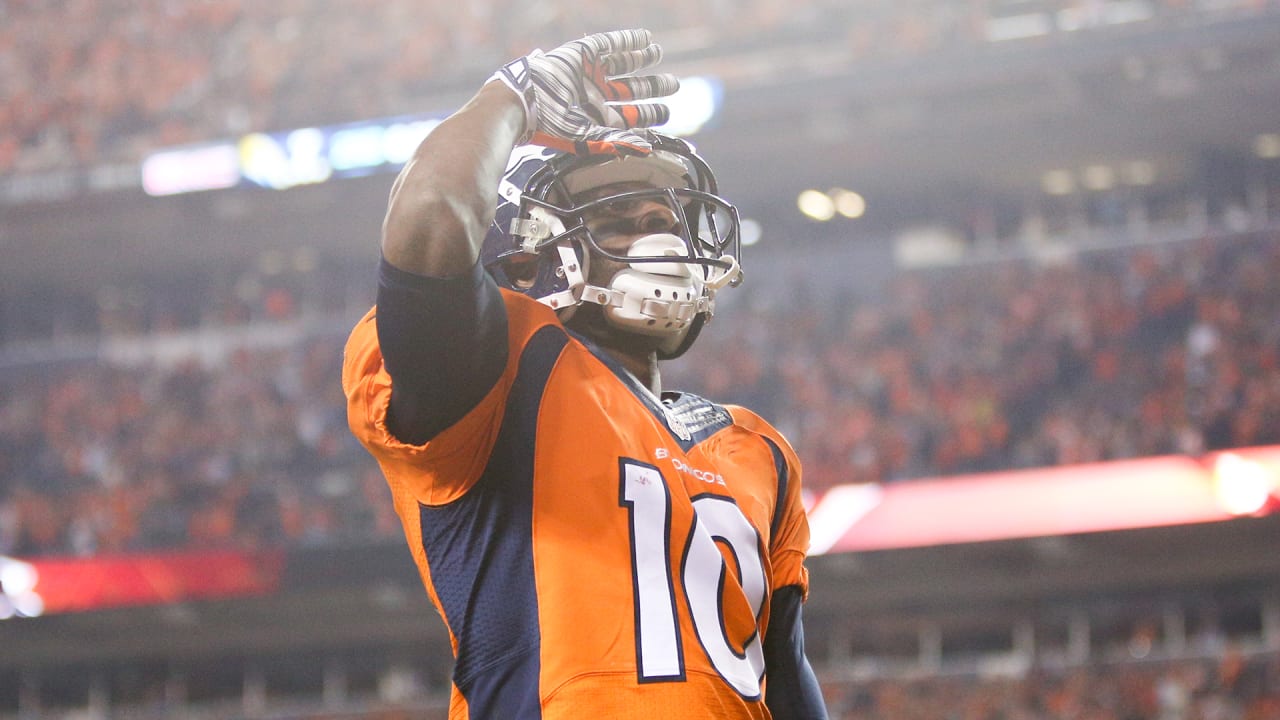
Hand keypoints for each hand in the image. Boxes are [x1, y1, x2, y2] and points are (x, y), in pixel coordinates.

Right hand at [489, 29, 678, 155]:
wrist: (524, 101)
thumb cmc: (551, 125)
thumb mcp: (587, 138)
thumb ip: (617, 141)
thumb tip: (647, 150)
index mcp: (595, 117)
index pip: (628, 116)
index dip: (648, 114)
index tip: (667, 113)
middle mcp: (594, 95)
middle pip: (630, 90)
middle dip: (652, 87)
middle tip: (674, 85)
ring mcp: (589, 73)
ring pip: (621, 65)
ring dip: (641, 59)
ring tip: (658, 53)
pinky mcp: (582, 54)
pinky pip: (608, 45)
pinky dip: (627, 41)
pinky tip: (645, 38)